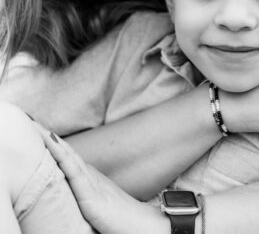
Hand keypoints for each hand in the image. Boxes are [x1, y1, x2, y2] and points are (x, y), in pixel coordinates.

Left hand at [35, 124, 167, 233]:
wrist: (143, 226)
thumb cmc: (122, 221)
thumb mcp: (99, 205)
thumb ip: (87, 197)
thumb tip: (73, 196)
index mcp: (90, 179)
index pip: (67, 158)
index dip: (53, 144)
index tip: (38, 131)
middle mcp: (90, 175)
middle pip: (65, 152)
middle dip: (47, 136)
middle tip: (30, 120)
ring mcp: (91, 182)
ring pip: (66, 156)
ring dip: (50, 140)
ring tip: (35, 126)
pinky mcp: (90, 195)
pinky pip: (72, 170)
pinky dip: (60, 154)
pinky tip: (50, 141)